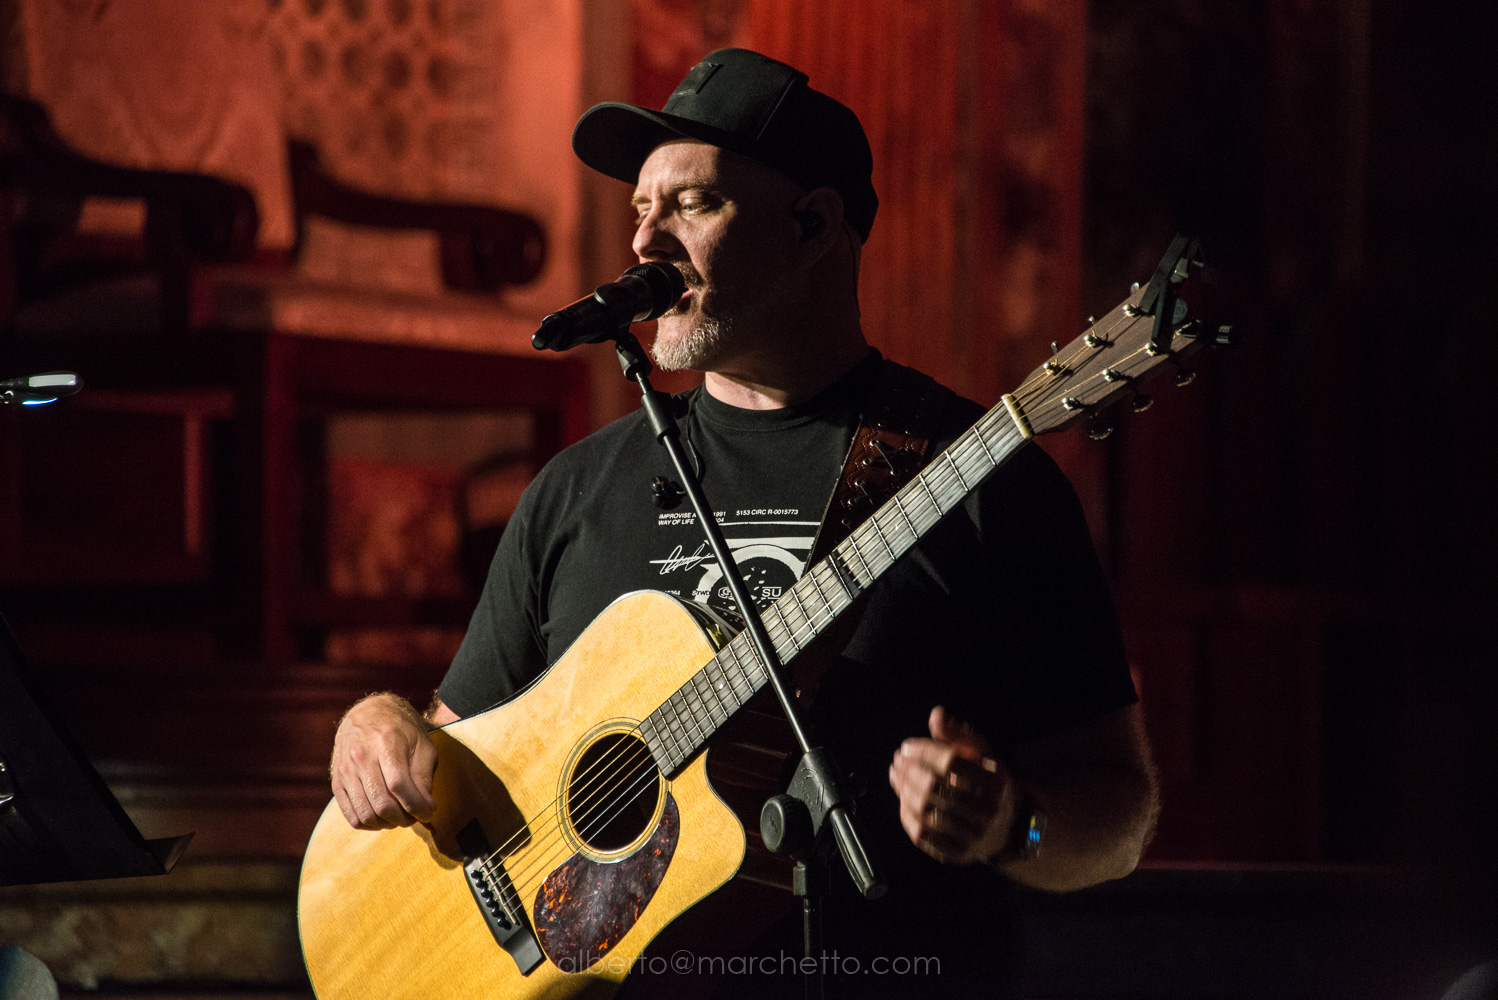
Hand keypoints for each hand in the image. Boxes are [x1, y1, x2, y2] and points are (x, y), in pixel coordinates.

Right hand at [330, 693, 437, 829]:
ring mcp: (345, 770)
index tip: (428, 813)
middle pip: (381, 803)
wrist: (368, 713)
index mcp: (385, 743)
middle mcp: (361, 757)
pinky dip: (369, 823)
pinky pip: (350, 814)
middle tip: (415, 817)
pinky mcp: (337, 780)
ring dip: (387, 824)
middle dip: (403, 818)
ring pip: (365, 813)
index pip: (399, 786)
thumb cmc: (401, 729)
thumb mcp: (422, 745)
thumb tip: (427, 809)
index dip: (416, 806)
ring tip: (400, 818)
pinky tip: (382, 818)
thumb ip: (424, 777)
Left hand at [888, 705, 1016, 863]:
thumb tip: (936, 715)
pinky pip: (923, 835)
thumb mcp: (982, 753)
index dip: (924, 751)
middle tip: (897, 760)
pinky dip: (907, 816)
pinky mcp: (958, 854)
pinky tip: (902, 800)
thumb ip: (958, 734)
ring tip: (895, 775)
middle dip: (909, 771)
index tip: (907, 746)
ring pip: (926, 811)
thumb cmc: (987, 781)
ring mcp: (974, 836)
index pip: (951, 761)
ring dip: (903, 791)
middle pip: (935, 787)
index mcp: (997, 781)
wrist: (1006, 825)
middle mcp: (989, 811)